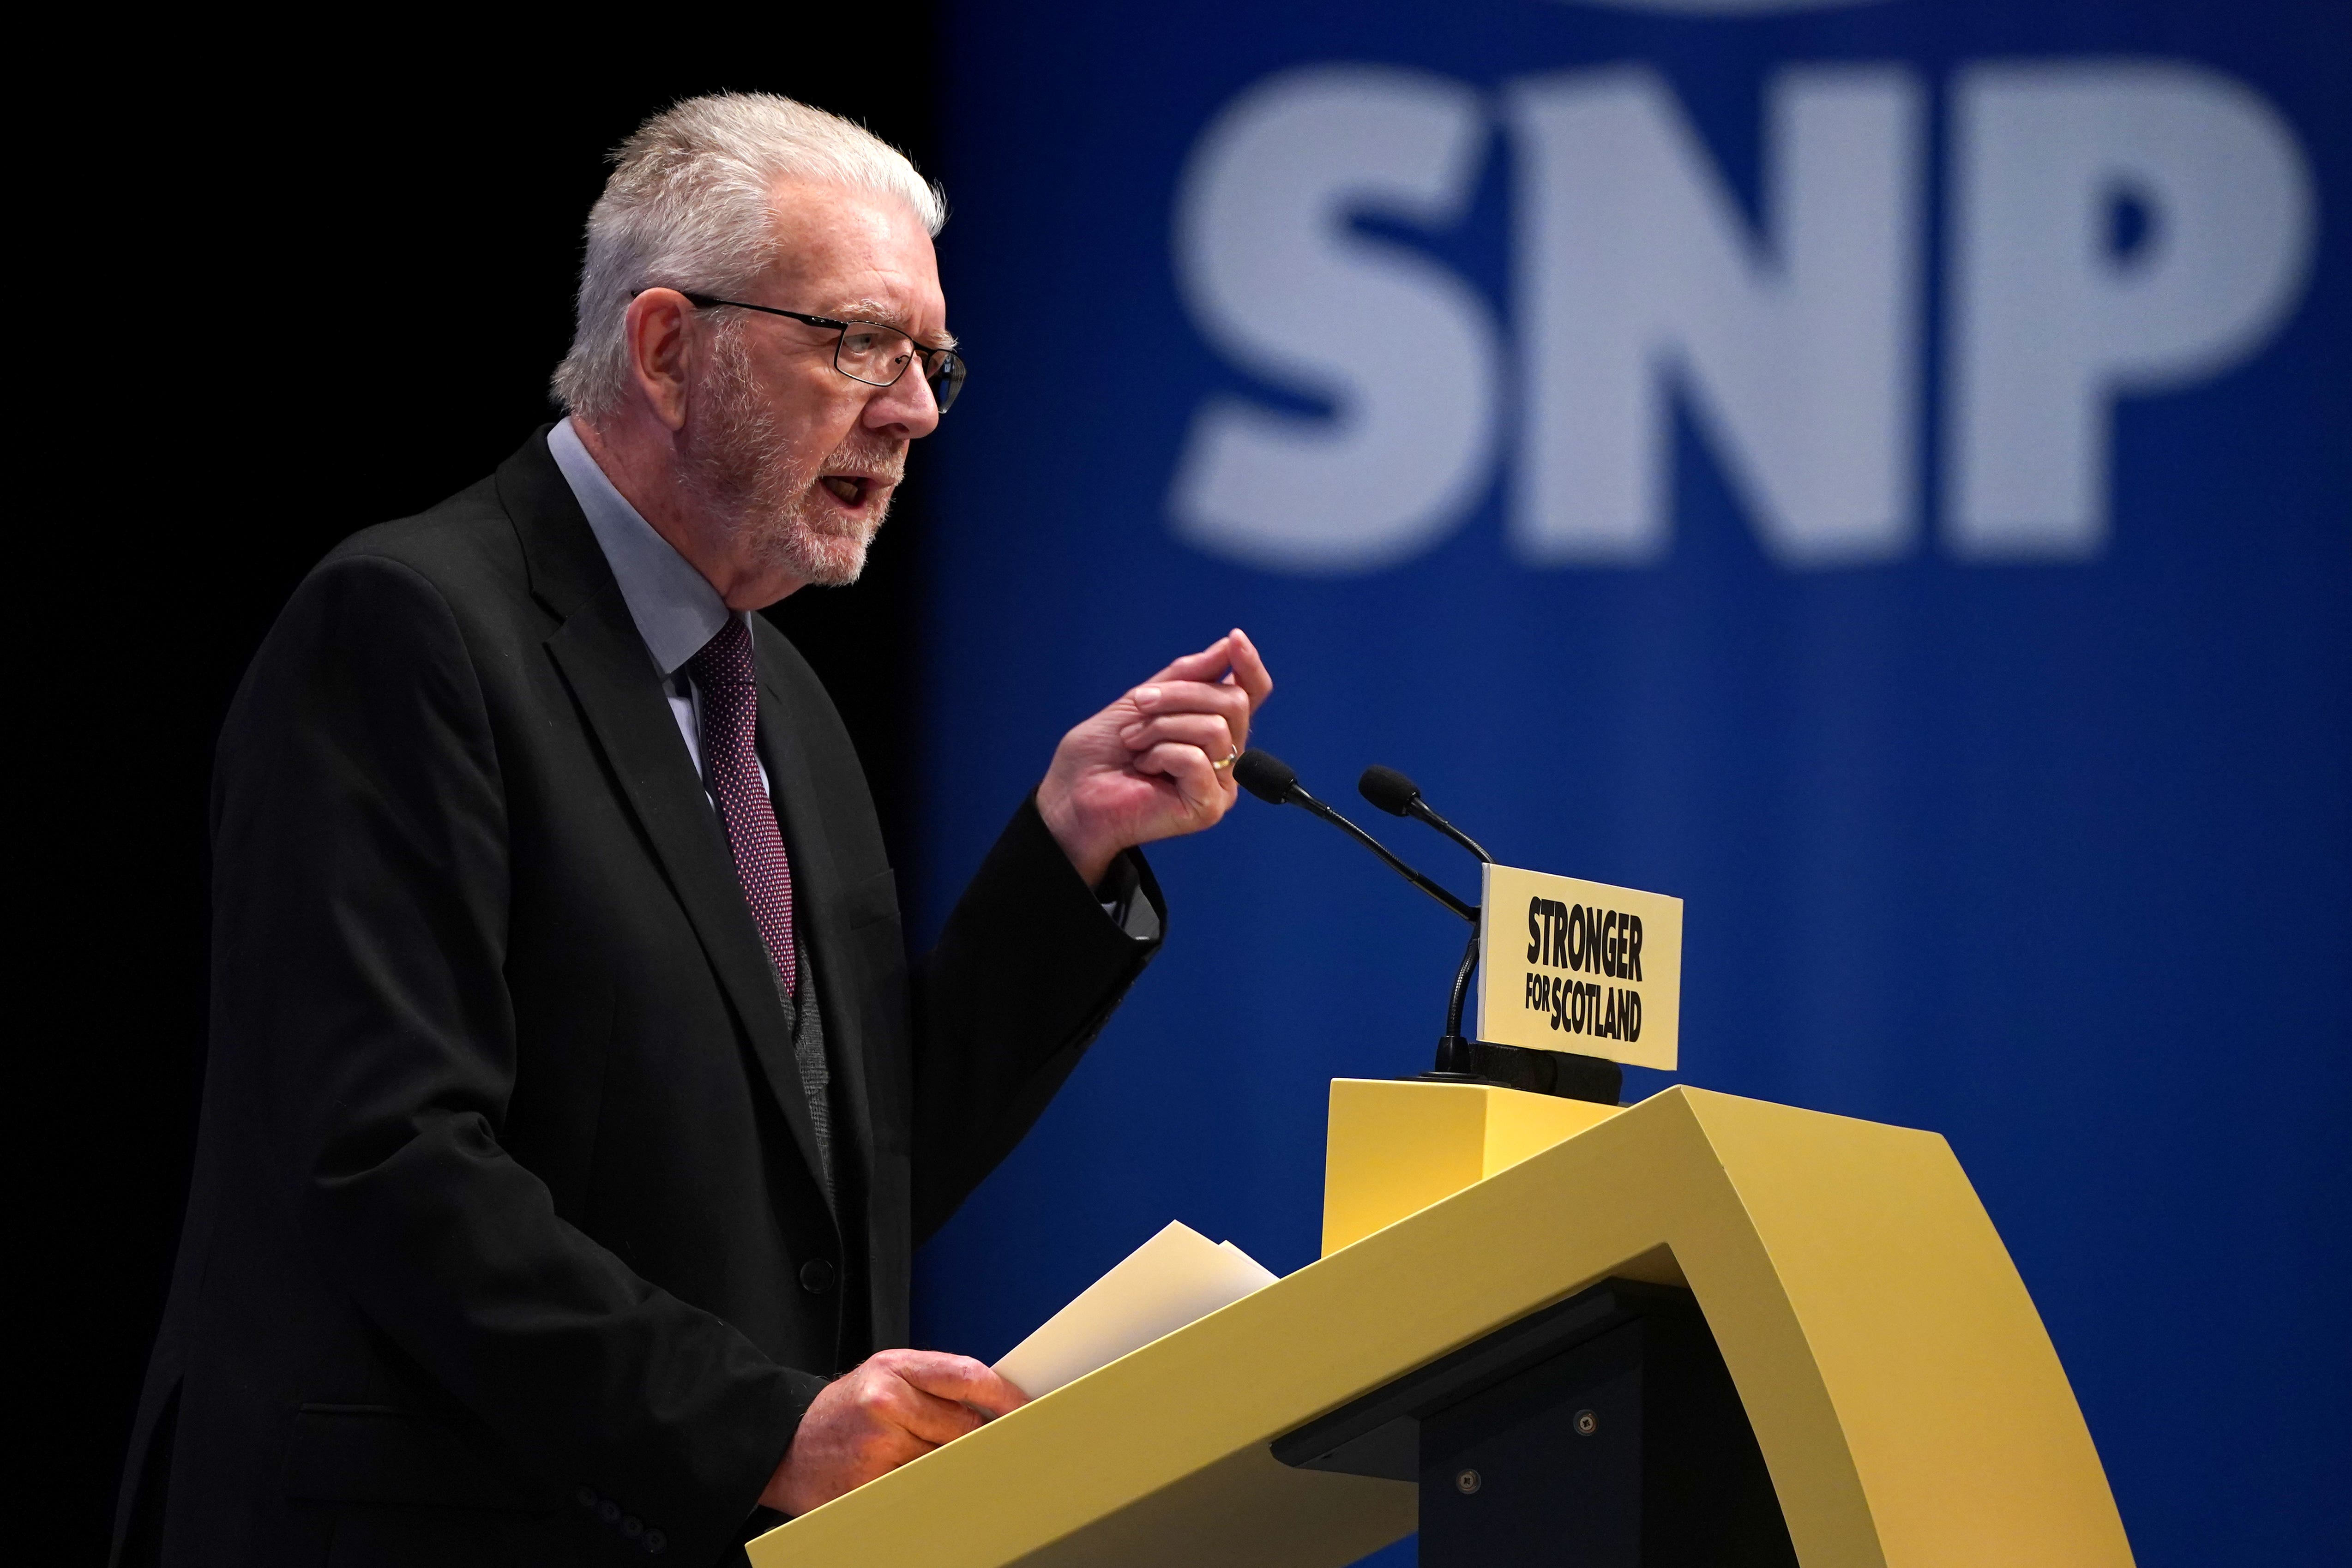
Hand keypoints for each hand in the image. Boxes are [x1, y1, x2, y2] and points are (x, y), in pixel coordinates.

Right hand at [761, 1349, 1028, 1515]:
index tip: (1027, 1409)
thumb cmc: (842, 1410)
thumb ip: (935, 1383)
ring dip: (952, 1464)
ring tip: (932, 1458)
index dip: (1005, 1396)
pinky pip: (923, 1488)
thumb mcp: (885, 1375)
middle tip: (990, 1445)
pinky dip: (929, 1487)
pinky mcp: (871, 1484)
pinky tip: (916, 1479)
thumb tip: (994, 1403)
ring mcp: (878, 1446)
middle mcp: (886, 1403)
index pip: (967, 1377)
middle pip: (964, 1426)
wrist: (786, 1445)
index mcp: (894, 1368)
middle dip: (977, 1437)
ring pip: (947, 1460)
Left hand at [1036, 629, 1275, 886]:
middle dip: (1179, 694)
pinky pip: (1197, 758)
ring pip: (1215, 728)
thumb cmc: (1101, 754)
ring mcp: (1220, 784)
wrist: (1071, 795)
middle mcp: (1225, 757)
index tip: (1236, 639)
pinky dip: (1161, 754)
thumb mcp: (1142, 700)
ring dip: (1161, 726)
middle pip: (1232, 702)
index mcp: (1213, 729)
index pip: (1249, 694)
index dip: (1249, 665)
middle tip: (1140, 704)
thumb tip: (1229, 646)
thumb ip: (1187, 676)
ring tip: (1133, 742)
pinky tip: (1143, 767)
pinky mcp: (1209, 806)